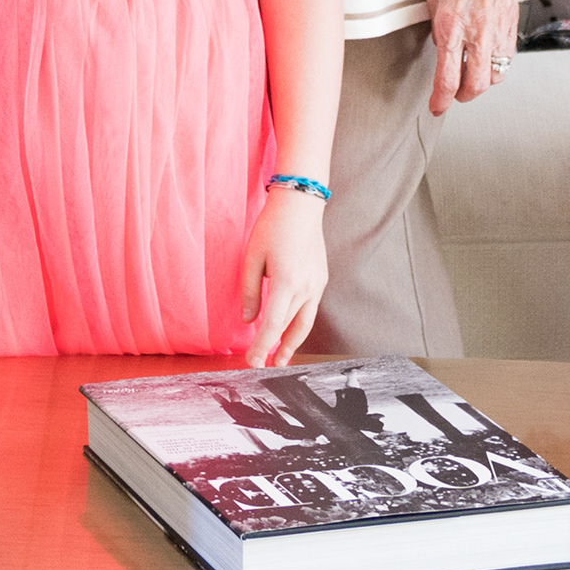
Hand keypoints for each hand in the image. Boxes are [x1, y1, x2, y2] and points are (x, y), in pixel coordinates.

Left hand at [239, 187, 328, 364]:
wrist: (300, 205)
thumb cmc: (272, 227)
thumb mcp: (252, 258)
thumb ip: (250, 292)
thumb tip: (248, 320)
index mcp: (287, 282)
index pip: (273, 324)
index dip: (262, 346)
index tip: (253, 362)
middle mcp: (306, 287)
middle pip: (289, 326)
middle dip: (275, 348)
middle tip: (263, 364)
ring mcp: (317, 284)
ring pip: (304, 322)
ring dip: (292, 342)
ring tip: (281, 359)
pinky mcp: (321, 278)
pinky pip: (310, 308)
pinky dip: (299, 323)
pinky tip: (290, 329)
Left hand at [426, 0, 520, 115]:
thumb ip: (438, 26)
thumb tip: (443, 47)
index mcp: (452, 25)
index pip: (448, 78)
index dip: (441, 100)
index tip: (436, 107)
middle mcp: (478, 31)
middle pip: (478, 85)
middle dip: (464, 96)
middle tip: (454, 94)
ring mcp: (499, 28)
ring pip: (497, 74)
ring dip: (484, 80)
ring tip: (472, 73)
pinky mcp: (512, 21)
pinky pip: (509, 54)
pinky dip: (498, 62)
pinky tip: (487, 55)